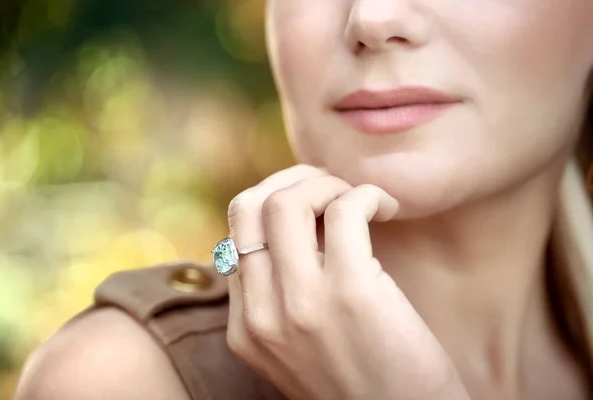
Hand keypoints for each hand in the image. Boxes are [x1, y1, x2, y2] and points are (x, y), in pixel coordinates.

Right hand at [226, 164, 468, 399]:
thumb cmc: (364, 386)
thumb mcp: (299, 351)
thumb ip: (281, 302)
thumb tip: (297, 231)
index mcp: (246, 330)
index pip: (235, 238)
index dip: (272, 207)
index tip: (310, 207)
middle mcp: (262, 316)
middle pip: (247, 207)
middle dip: (289, 181)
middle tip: (330, 188)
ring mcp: (302, 305)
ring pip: (286, 201)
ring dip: (326, 183)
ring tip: (359, 199)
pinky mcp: (352, 293)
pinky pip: (345, 211)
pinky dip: (367, 194)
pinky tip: (386, 208)